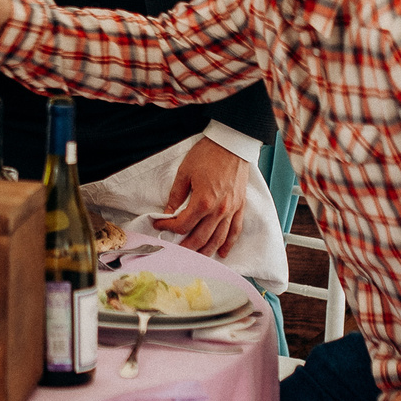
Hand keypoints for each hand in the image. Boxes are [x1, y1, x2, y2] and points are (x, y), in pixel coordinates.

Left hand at [155, 137, 248, 257]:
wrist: (232, 144)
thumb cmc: (208, 154)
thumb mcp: (185, 172)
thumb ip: (176, 196)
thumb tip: (168, 213)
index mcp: (203, 201)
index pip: (183, 224)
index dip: (168, 227)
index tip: (160, 226)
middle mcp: (218, 210)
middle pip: (200, 237)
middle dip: (185, 246)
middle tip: (175, 249)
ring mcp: (231, 210)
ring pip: (218, 239)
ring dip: (206, 251)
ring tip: (195, 257)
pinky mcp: (240, 207)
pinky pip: (235, 230)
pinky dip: (228, 244)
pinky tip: (222, 253)